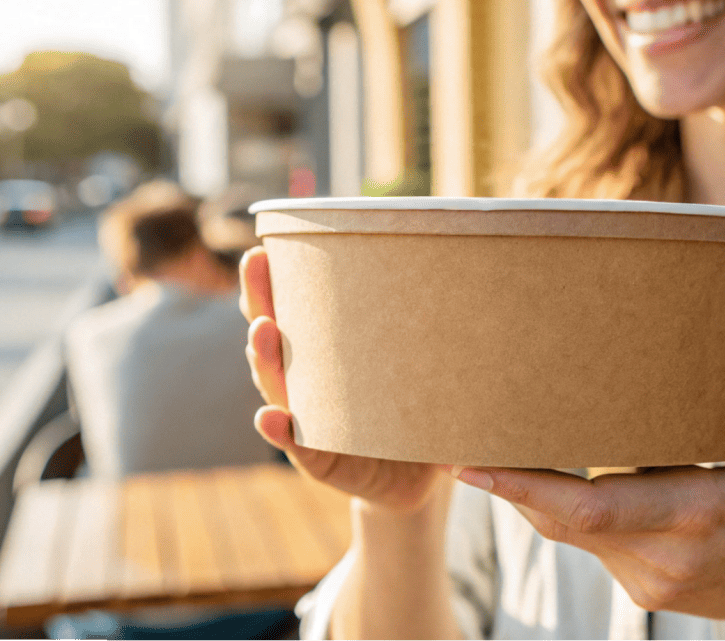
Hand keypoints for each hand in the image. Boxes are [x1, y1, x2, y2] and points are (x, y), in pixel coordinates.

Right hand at [240, 246, 447, 513]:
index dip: (273, 281)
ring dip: (266, 360)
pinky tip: (270, 417)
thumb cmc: (415, 411)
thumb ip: (427, 330)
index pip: (291, 311)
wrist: (418, 478)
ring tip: (262, 332)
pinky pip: (297, 445)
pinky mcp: (320, 461)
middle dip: (260, 301)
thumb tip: (469, 270)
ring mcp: (308, 421)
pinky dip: (281, 433)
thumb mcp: (417, 366)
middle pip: (273, 338)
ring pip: (277, 386)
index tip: (264, 246)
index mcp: (324, 355)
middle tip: (255, 266)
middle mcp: (306, 383)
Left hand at [450, 343, 724, 638]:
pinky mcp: (640, 585)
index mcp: (695, 516)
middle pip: (560, 520)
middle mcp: (661, 555)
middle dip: (507, 482)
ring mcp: (646, 578)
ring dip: (529, 493)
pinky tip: (539, 473)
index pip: (590, 507)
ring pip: (567, 532)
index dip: (525, 487)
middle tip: (456, 440)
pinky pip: (585, 541)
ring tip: (486, 445)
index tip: (472, 463)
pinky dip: (559, 508)